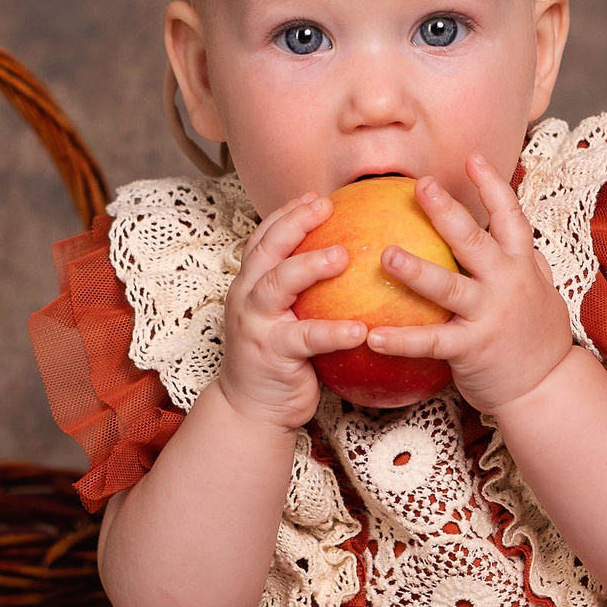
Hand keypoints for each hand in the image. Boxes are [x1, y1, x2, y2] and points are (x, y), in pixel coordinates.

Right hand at [209, 192, 367, 433]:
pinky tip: (360, 329)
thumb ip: (303, 291)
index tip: (316, 196)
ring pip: (277, 284)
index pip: (263, 238)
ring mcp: (255, 324)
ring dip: (309, 266)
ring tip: (343, 255)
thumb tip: (351, 260)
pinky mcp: (272, 353)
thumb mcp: (284, 316)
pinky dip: (333, 331)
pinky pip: (306, 338)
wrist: (251, 409)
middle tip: (326, 207)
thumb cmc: (278, 359)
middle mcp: (246, 297)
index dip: (286, 213)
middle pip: (266, 249)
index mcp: (250, 284)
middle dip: (294, 223)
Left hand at [369, 156, 575, 414]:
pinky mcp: (472, 349)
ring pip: (449, 288)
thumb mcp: (541, 290)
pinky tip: (371, 335)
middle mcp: (507, 284)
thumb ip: (524, 260)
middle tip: (419, 186)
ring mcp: (490, 316)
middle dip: (447, 211)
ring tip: (386, 255)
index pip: (511, 216)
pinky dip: (400, 340)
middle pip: (475, 240)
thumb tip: (511, 228)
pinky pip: (430, 342)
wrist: (547, 388)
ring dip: (417, 270)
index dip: (492, 185)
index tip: (472, 158)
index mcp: (521, 265)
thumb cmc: (537, 337)